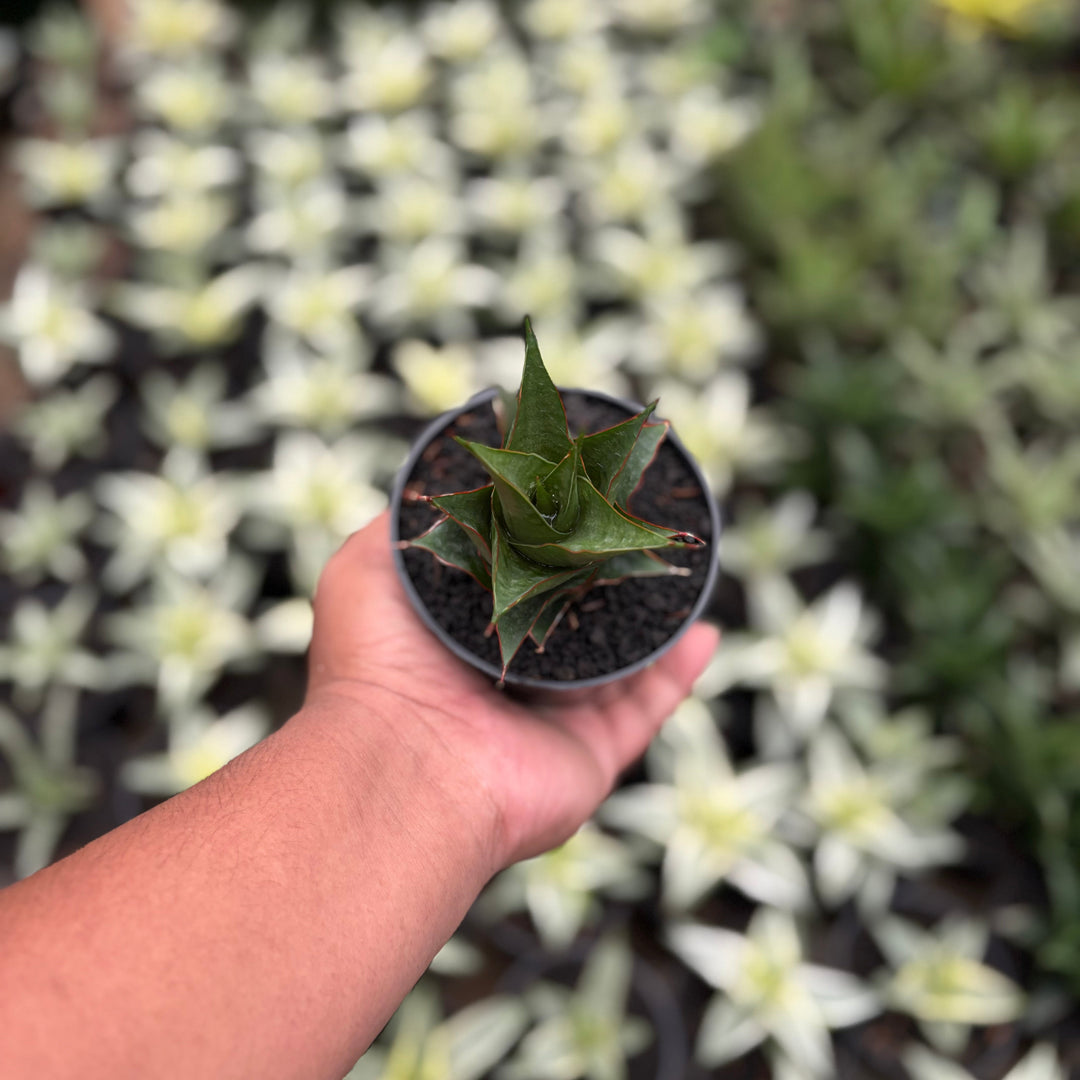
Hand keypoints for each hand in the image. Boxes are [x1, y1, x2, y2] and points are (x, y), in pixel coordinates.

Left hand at [306, 511, 718, 869]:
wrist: (405, 761)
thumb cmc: (375, 663)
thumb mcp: (366, 570)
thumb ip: (402, 529)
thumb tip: (432, 485)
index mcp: (462, 639)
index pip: (516, 585)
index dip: (547, 547)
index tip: (578, 503)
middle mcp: (510, 679)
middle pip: (573, 622)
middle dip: (605, 581)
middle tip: (637, 532)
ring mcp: (553, 718)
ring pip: (619, 663)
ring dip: (651, 620)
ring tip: (679, 570)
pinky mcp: (592, 752)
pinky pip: (648, 707)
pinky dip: (678, 671)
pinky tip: (703, 631)